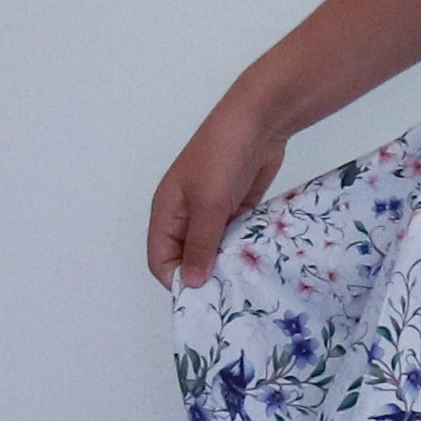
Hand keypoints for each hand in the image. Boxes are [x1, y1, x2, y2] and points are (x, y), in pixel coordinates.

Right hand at [147, 92, 286, 289]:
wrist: (258, 121)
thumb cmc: (222, 156)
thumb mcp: (209, 203)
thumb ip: (200, 244)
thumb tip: (190, 283)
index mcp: (167, 213)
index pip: (161, 260)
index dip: (178, 281)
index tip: (205, 299)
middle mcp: (186, 216)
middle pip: (187, 259)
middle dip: (205, 276)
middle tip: (230, 296)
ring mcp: (212, 213)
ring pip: (214, 251)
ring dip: (227, 265)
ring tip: (246, 285)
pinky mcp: (237, 209)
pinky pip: (235, 238)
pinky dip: (243, 250)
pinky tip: (258, 265)